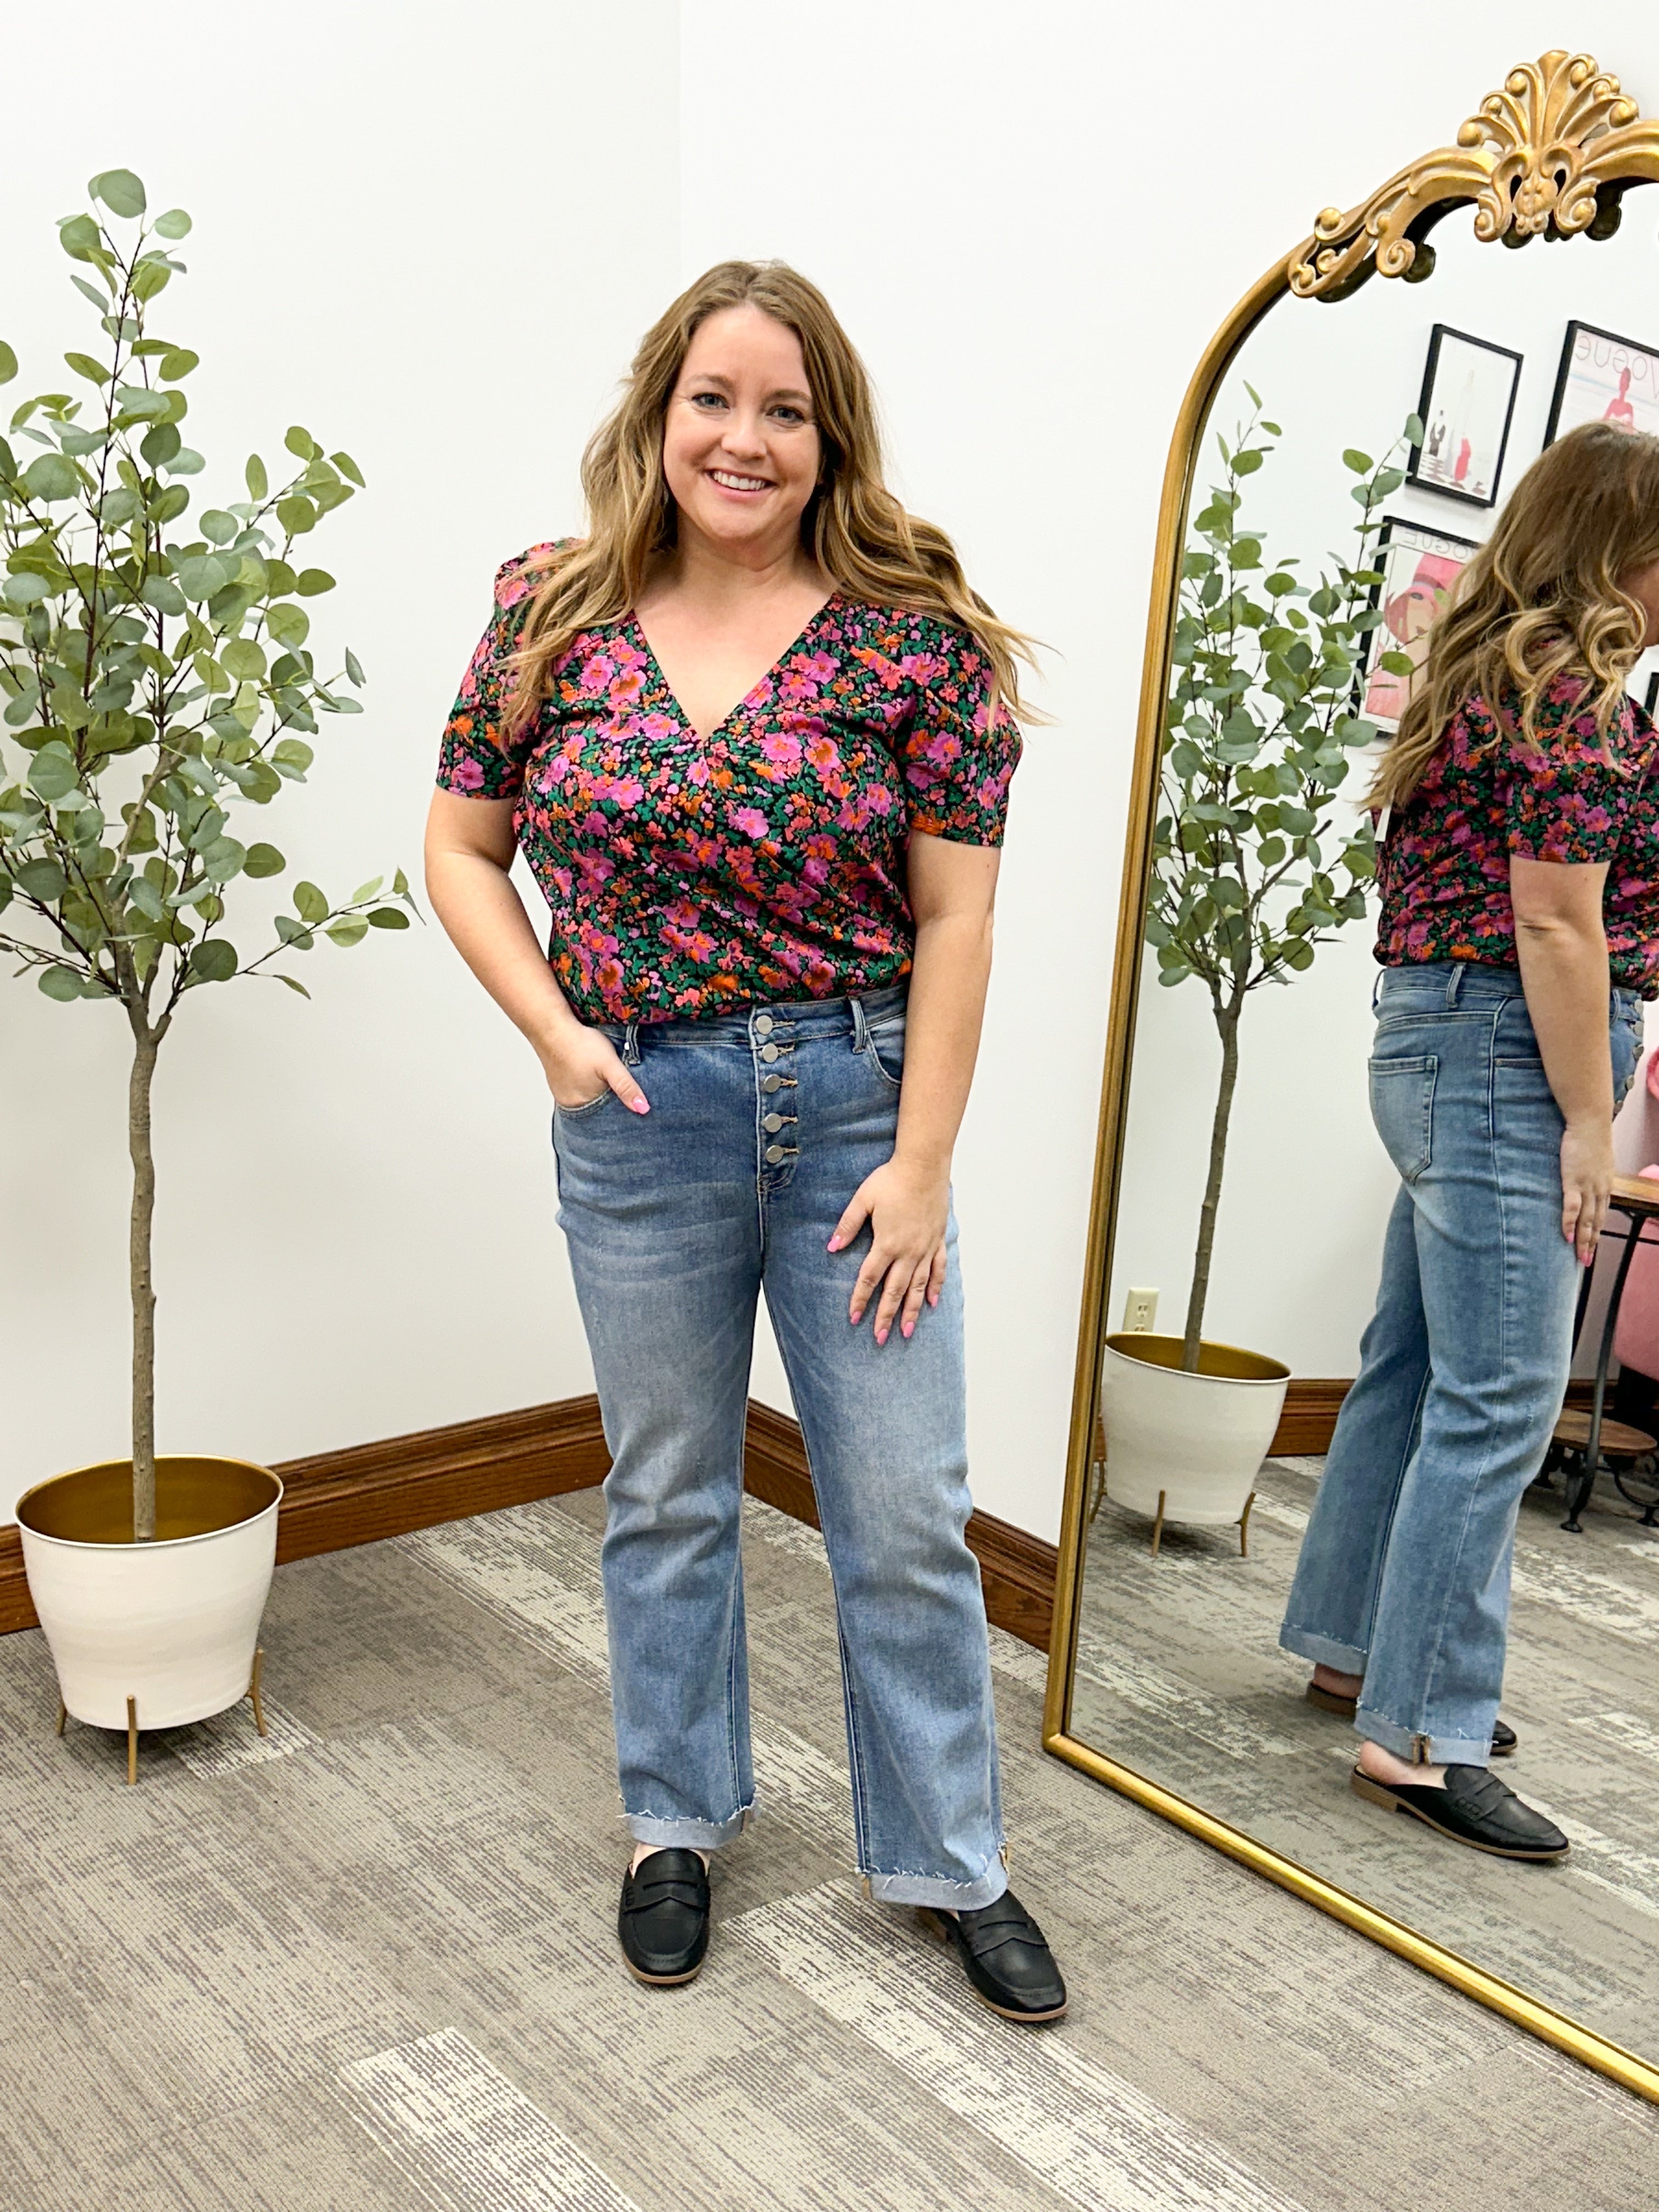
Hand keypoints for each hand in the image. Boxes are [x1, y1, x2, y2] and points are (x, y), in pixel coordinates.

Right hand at [537, 1022, 648, 1114]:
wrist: (552, 1026)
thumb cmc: (579, 1044)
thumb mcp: (609, 1065)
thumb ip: (626, 1087)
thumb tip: (643, 1109)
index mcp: (581, 1104)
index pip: (607, 1115)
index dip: (621, 1107)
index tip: (632, 1099)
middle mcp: (569, 1102)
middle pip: (597, 1106)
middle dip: (610, 1098)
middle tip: (618, 1082)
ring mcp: (561, 1091)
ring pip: (588, 1096)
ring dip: (598, 1089)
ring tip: (604, 1075)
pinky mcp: (558, 1079)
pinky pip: (577, 1086)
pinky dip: (587, 1081)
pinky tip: (591, 1070)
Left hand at [829, 1157, 948, 1345]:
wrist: (924, 1165)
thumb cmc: (892, 1180)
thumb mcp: (863, 1200)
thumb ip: (847, 1225)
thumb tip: (831, 1247)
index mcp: (886, 1243)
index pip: (869, 1279)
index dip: (860, 1300)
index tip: (854, 1319)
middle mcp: (907, 1251)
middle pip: (895, 1291)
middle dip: (886, 1316)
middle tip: (880, 1338)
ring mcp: (925, 1248)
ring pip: (918, 1287)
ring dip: (912, 1311)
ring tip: (906, 1332)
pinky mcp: (938, 1240)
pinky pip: (938, 1269)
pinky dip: (936, 1287)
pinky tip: (933, 1303)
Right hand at [1560, 1116, 1613, 1264]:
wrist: (1590, 1122)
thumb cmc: (1590, 1136)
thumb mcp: (1595, 1158)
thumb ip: (1591, 1171)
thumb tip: (1585, 1175)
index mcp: (1604, 1185)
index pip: (1601, 1214)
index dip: (1596, 1232)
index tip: (1591, 1246)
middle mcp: (1600, 1190)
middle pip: (1596, 1222)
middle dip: (1591, 1243)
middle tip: (1585, 1261)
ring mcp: (1588, 1187)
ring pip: (1587, 1220)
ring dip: (1583, 1240)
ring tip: (1579, 1257)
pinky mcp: (1573, 1180)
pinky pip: (1572, 1207)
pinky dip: (1570, 1223)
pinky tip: (1566, 1237)